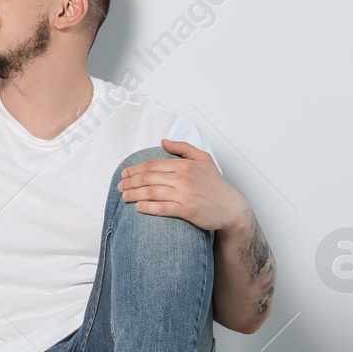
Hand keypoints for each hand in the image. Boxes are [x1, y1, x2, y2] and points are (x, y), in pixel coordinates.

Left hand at [116, 138, 247, 232]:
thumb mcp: (203, 159)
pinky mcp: (187, 210)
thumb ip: (183, 148)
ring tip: (124, 197)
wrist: (232, 208)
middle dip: (130, 182)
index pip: (152, 165)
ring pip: (151, 192)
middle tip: (120, 187)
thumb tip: (163, 141)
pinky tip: (138, 207)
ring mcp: (185, 194)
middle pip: (148, 178)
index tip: (124, 174)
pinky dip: (147, 207)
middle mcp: (183, 178)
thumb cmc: (216, 185)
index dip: (135, 169)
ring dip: (133, 194)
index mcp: (184, 165)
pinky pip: (161, 208)